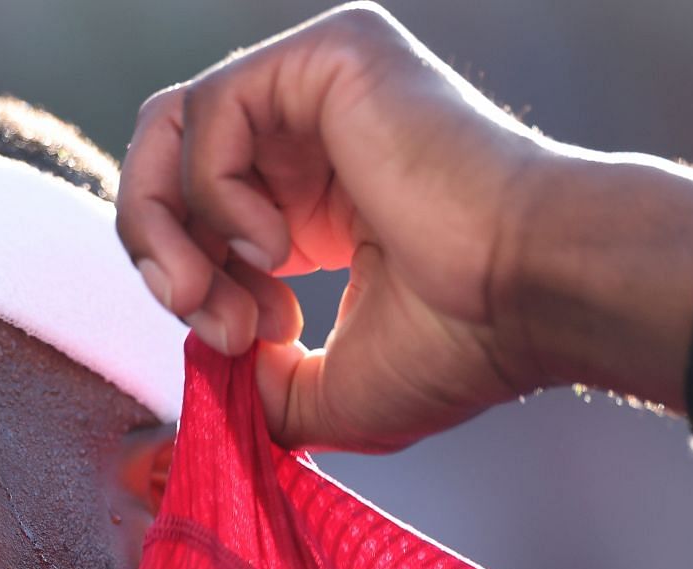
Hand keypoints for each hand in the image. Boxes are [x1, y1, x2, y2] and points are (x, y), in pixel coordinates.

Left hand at [116, 3, 692, 451]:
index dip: (188, 287)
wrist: (533, 293)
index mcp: (311, 200)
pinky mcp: (331, 54)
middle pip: (163, 167)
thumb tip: (204, 380)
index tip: (239, 345)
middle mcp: (312, 132)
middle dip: (160, 258)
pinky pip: (210, 108)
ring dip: (164, 227)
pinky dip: (213, 191)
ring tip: (212, 289)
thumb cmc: (460, 344)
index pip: (190, 215)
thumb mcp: (326, 389)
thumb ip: (253, 386)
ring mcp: (320, 86)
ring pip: (168, 129)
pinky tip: (274, 245)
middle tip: (206, 321)